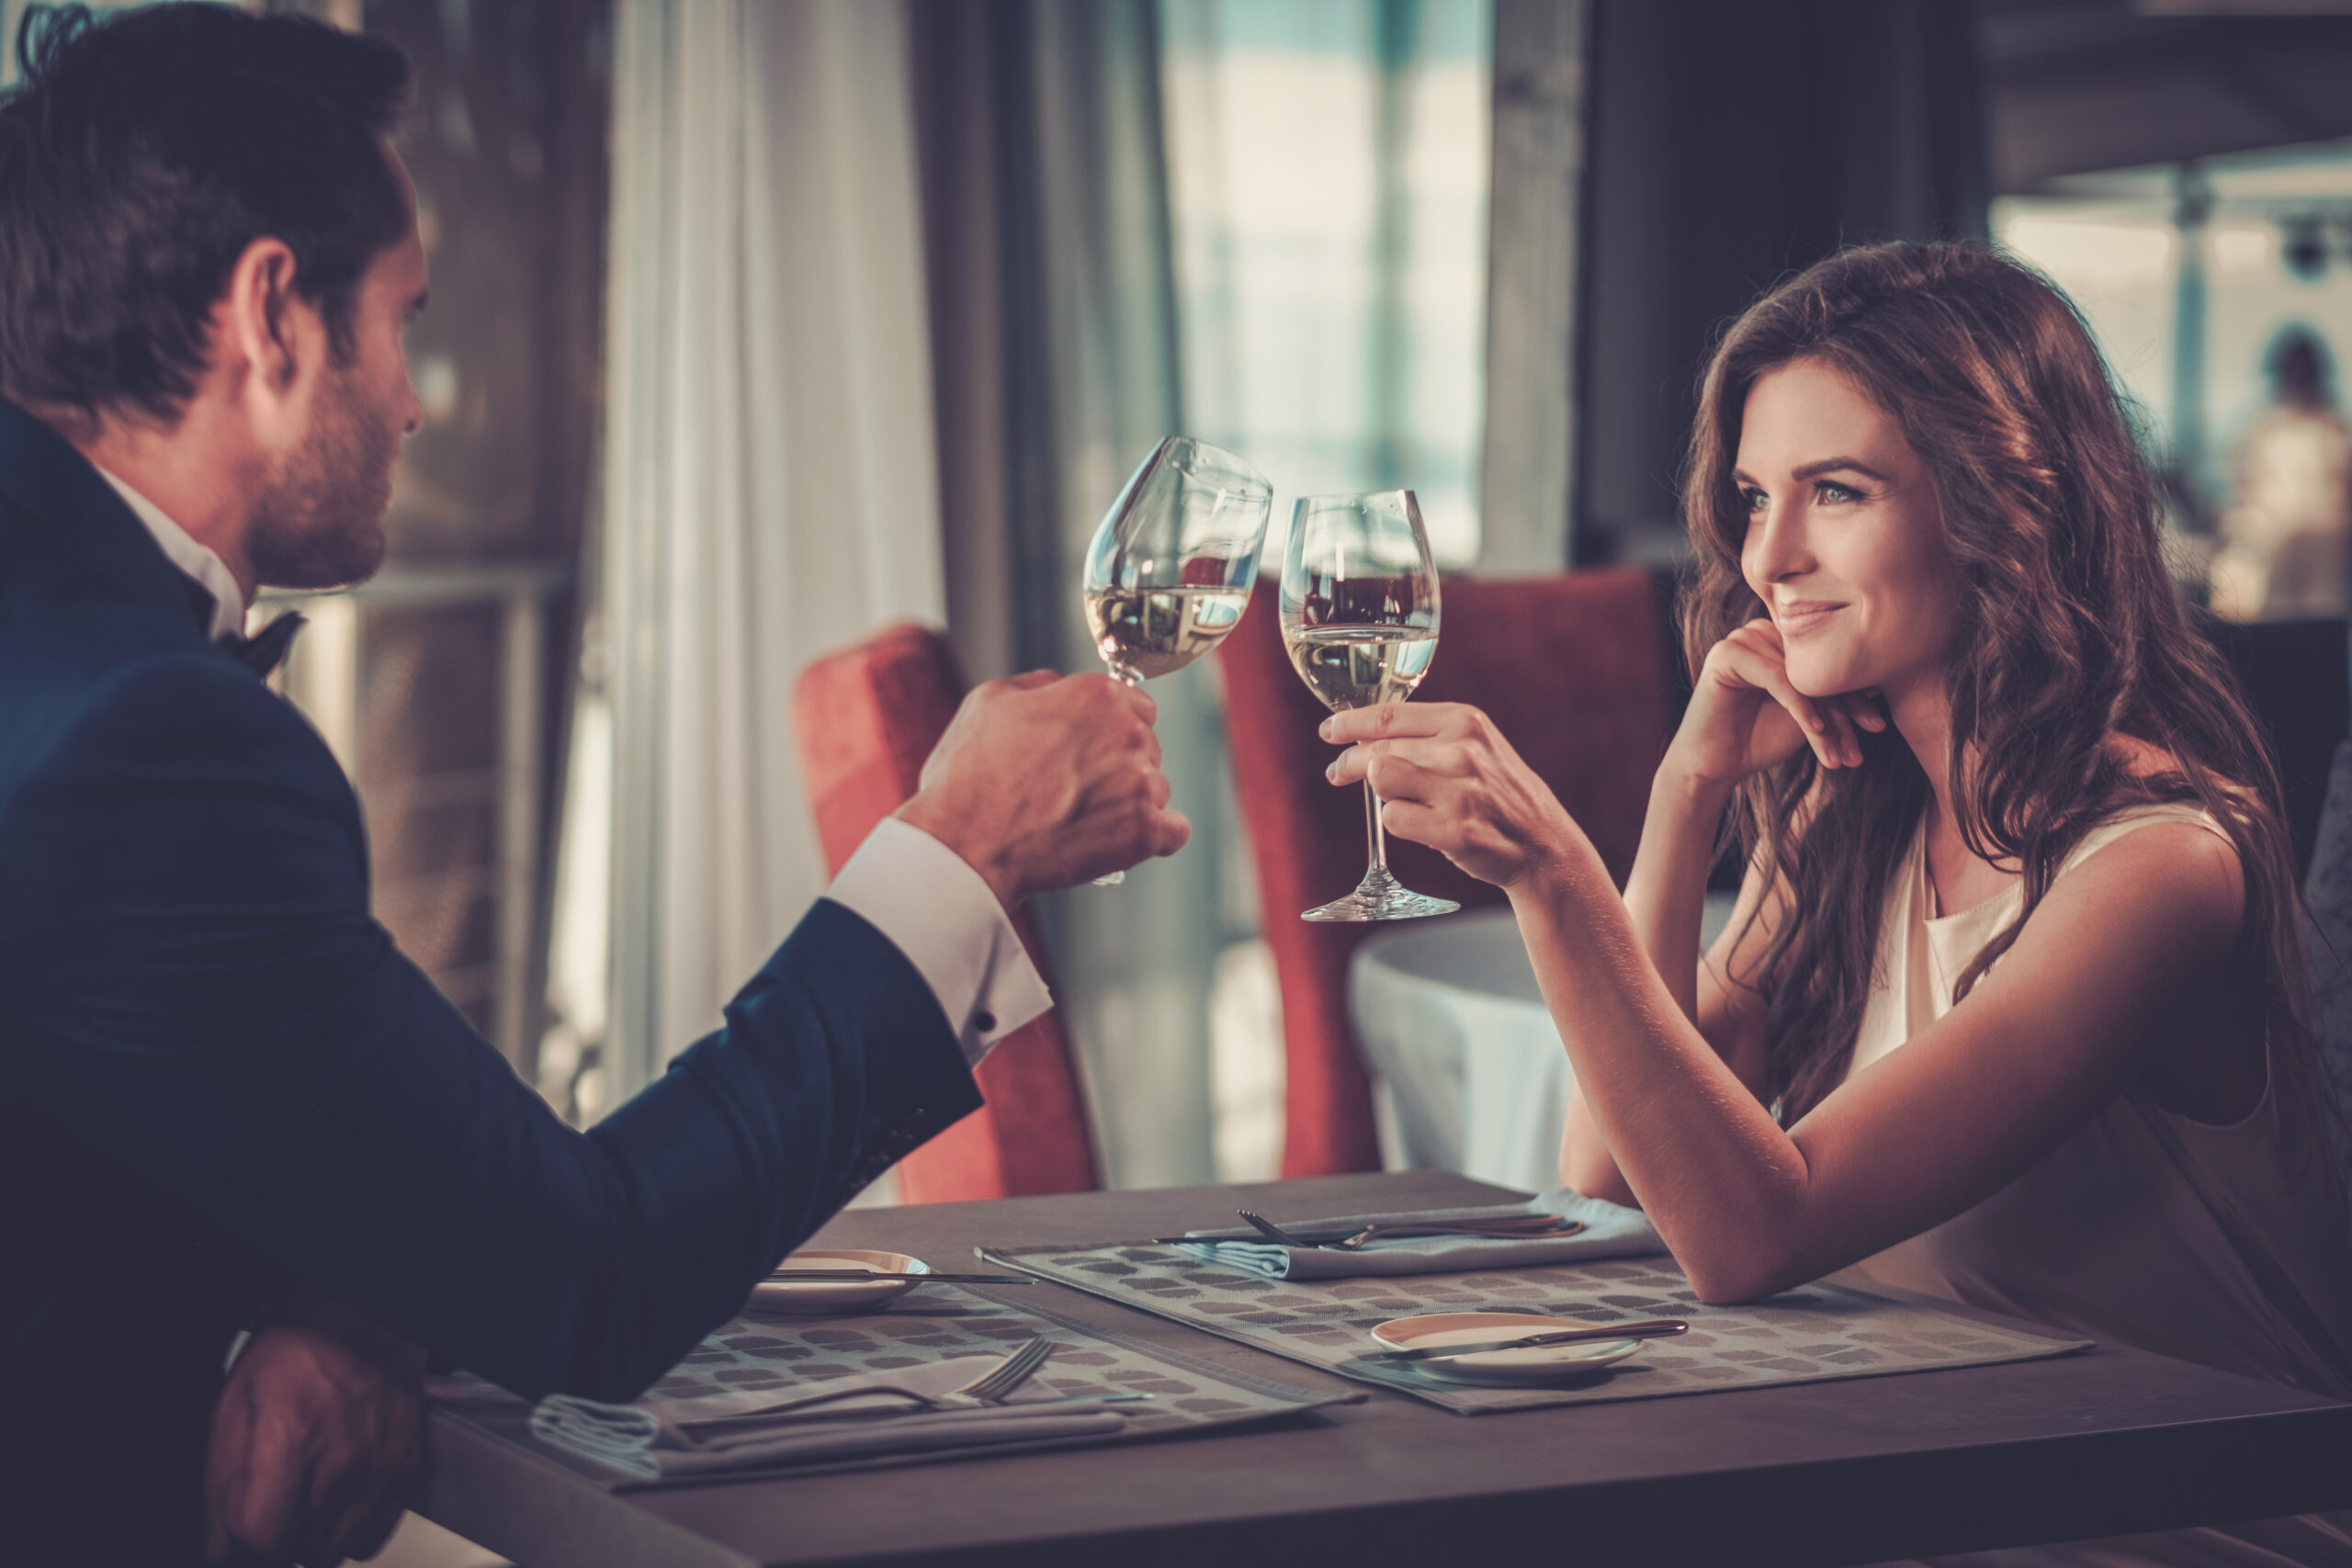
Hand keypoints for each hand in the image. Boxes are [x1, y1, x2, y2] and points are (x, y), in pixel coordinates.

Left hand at [205, 1291, 425, 1567]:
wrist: (364, 1326)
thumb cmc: (298, 1355)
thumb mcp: (235, 1403)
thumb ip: (221, 1481)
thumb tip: (219, 1546)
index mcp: (290, 1432)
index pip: (261, 1533)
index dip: (239, 1540)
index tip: (238, 1528)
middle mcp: (342, 1455)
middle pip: (294, 1548)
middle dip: (273, 1536)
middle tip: (270, 1503)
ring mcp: (380, 1466)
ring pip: (331, 1551)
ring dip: (309, 1538)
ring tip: (303, 1500)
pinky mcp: (406, 1472)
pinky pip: (370, 1540)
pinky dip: (347, 1533)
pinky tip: (335, 1501)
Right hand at [898, 671, 1190, 904]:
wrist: (965, 846)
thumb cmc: (969, 777)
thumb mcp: (989, 701)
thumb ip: (1039, 685)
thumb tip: (1061, 685)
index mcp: (1096, 695)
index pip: (1137, 705)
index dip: (1113, 729)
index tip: (1093, 750)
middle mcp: (1127, 732)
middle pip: (1148, 747)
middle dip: (1121, 766)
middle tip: (1078, 789)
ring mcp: (1140, 783)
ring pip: (1157, 789)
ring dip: (1130, 804)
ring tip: (1083, 819)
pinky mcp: (1144, 832)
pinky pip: (1174, 832)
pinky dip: (1153, 838)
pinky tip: (1123, 841)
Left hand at [1322, 701, 1582, 889]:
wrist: (1543, 842)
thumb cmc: (1499, 792)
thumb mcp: (1476, 746)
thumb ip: (1427, 735)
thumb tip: (1362, 734)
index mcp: (1465, 720)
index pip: (1388, 715)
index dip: (1349, 723)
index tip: (1329, 731)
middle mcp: (1462, 750)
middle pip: (1376, 750)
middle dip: (1348, 764)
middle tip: (1337, 774)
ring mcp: (1459, 791)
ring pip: (1380, 779)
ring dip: (1381, 792)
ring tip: (1397, 799)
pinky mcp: (1454, 830)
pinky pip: (1394, 820)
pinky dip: (1398, 823)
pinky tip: (1420, 825)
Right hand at [1668, 618, 1885, 788]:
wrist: (1715, 765)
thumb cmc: (1760, 739)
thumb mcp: (1810, 715)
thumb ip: (1834, 694)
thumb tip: (1882, 681)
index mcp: (1783, 640)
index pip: (1827, 663)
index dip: (1855, 695)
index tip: (1877, 728)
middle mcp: (1764, 632)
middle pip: (1816, 667)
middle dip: (1844, 709)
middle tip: (1865, 742)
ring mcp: (1744, 639)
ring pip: (1800, 675)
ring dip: (1824, 716)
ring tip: (1838, 752)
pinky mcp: (1726, 654)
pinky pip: (1776, 677)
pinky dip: (1799, 705)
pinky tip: (1815, 730)